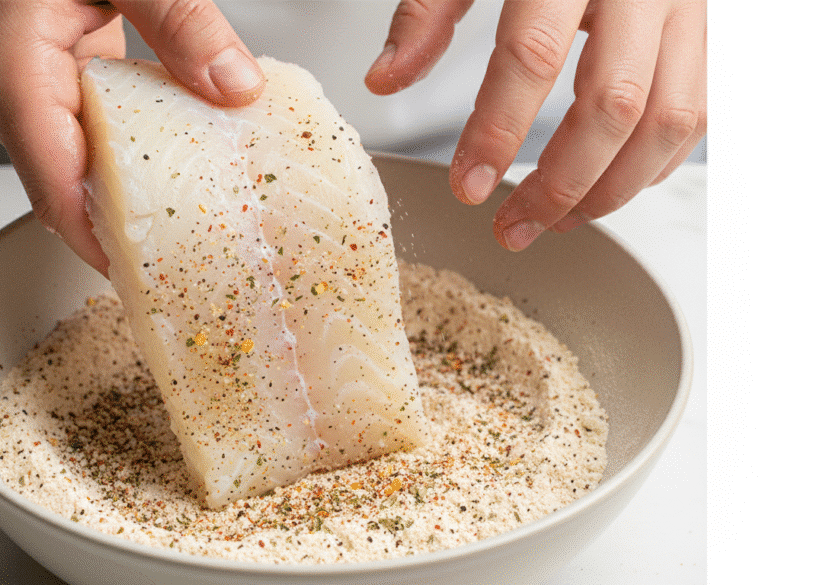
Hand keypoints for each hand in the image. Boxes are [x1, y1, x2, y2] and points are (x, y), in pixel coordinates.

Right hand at [0, 0, 264, 273]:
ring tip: (199, 223)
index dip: (103, 247)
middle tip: (197, 260)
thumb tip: (235, 88)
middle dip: (131, 232)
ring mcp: (30, 92)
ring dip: (135, 195)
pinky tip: (180, 159)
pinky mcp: (51, 79)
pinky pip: (90, 136)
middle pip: (72, 193)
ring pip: (81, 167)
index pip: (57, 192)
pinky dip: (133, 154)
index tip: (153, 281)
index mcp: (18, 74)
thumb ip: (179, 21)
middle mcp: (15, 96)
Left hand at [365, 0, 705, 250]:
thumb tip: (383, 80)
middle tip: (512, 226)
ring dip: (611, 189)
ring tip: (556, 221)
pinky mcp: (709, 31)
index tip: (469, 186)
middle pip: (615, 103)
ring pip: (670, 119)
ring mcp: (687, 8)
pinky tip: (603, 187)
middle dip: (560, 184)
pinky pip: (697, 112)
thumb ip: (427, 13)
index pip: (533, 56)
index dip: (498, 131)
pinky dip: (651, 165)